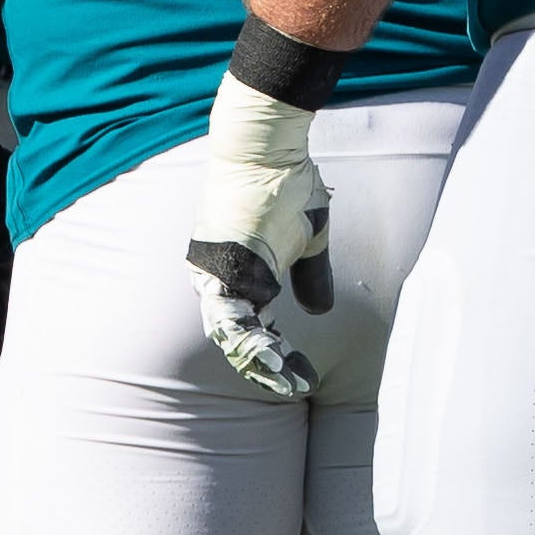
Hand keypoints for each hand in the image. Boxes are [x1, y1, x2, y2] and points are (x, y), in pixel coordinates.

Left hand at [187, 74, 331, 398]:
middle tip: (295, 386)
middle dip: (265, 367)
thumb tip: (319, 310)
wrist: (266, 147)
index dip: (275, 355)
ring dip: (260, 362)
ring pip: (231, 333)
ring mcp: (214, 272)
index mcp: (236, 275)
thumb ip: (310, 274)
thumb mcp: (310, 238)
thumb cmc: (285, 185)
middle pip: (236, 337)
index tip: (301, 375)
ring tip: (288, 381)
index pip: (250, 326)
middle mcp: (216, 277)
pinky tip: (275, 360)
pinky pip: (233, 315)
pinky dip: (253, 341)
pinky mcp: (222, 265)